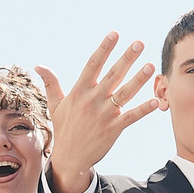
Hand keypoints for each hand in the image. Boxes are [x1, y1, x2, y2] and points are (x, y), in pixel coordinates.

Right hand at [35, 34, 160, 192]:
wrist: (69, 158)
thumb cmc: (64, 128)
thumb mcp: (55, 104)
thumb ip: (50, 83)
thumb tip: (39, 66)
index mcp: (80, 91)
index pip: (93, 64)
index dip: (104, 48)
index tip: (115, 34)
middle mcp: (92, 100)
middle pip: (113, 74)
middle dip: (127, 58)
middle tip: (139, 43)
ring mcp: (104, 115)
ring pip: (124, 93)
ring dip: (139, 79)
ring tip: (151, 65)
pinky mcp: (113, 129)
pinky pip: (131, 117)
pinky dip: (143, 110)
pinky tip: (155, 101)